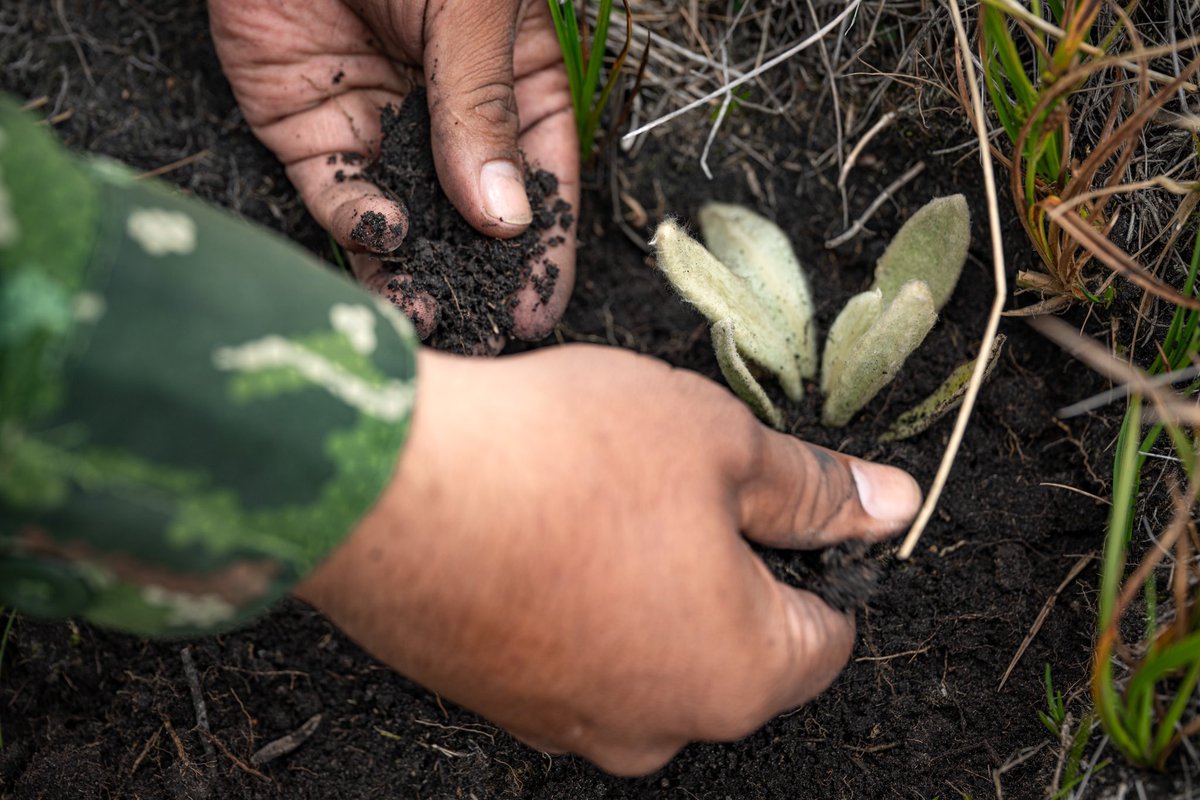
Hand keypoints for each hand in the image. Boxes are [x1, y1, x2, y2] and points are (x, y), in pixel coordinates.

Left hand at [209, 0, 577, 339]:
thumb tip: (507, 214)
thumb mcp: (472, 8)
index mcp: (514, 79)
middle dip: (479, 275)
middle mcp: (449, 114)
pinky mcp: (305, 129)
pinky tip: (381, 238)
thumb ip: (484, 108)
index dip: (546, 247)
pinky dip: (354, 223)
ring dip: (416, 269)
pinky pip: (334, 192)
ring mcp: (378, 124)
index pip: (540, 178)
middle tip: (484, 335)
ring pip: (405, 218)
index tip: (542, 311)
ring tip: (429, 314)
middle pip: (472, 214)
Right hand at [295, 346, 920, 774]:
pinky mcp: (495, 701)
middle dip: (723, 565)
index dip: (815, 553)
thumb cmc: (561, 459)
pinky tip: (540, 528)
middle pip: (733, 647)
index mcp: (738, 676)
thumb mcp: (717, 444)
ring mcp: (567, 723)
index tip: (776, 494)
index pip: (825, 633)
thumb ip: (811, 488)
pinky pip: (572, 652)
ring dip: (644, 579)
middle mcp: (657, 726)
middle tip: (673, 478)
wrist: (385, 487)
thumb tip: (888, 505)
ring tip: (595, 496)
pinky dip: (576, 599)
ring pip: (647, 649)